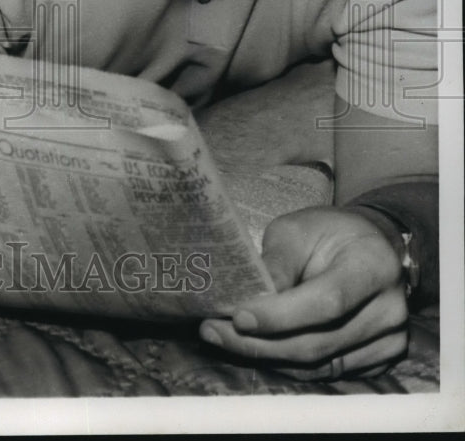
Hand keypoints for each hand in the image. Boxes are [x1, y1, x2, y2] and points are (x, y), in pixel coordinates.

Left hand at [198, 206, 408, 379]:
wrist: (369, 246)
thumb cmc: (327, 233)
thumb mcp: (297, 230)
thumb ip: (278, 264)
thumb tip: (250, 302)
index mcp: (373, 266)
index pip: (327, 302)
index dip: (281, 315)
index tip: (238, 317)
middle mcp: (388, 310)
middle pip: (319, 342)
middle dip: (260, 341)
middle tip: (213, 331)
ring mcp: (388, 340)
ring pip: (319, 364)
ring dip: (266, 355)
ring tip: (222, 338)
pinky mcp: (378, 359)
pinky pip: (326, 371)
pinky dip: (286, 363)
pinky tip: (255, 347)